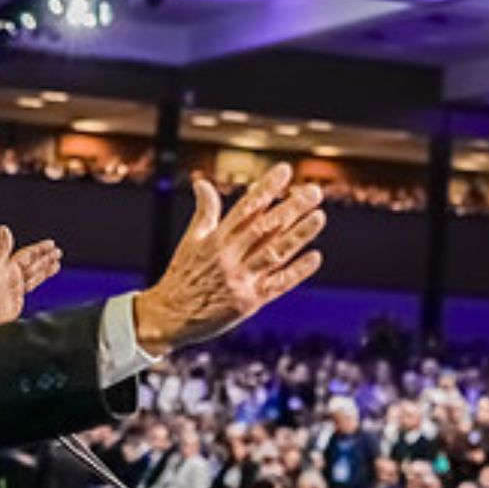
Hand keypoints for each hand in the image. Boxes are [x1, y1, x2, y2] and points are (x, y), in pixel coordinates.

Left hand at [0, 226, 61, 329]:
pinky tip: (46, 275)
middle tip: (58, 251)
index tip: (51, 244)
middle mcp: (13, 275)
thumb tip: (4, 228)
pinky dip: (41, 279)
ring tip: (57, 262)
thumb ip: (2, 248)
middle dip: (46, 257)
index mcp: (8, 266)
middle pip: (33, 263)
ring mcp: (17, 286)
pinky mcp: (19, 297)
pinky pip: (33, 284)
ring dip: (46, 267)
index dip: (39, 249)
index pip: (28, 254)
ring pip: (36, 273)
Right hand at [132, 164, 324, 353]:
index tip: (285, 170)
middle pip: (265, 227)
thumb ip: (204, 213)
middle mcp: (230, 256)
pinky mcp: (248, 302)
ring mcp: (240, 279)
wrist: (169, 317)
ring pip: (274, 253)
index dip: (266, 188)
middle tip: (313, 192)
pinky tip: (314, 257)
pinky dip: (296, 271)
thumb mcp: (190, 241)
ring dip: (299, 235)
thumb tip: (203, 184)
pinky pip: (276, 285)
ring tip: (319, 217)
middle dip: (291, 208)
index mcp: (217, 239)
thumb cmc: (182, 277)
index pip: (245, 207)